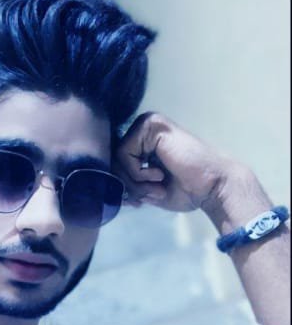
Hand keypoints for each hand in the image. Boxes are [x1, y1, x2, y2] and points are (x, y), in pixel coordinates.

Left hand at [113, 111, 230, 212]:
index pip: (117, 163)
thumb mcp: (151, 190)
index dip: (124, 185)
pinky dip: (137, 173)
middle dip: (129, 185)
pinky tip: (159, 174)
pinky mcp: (150, 125)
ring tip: (158, 186)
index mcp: (145, 141)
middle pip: (114, 160)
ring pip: (118, 158)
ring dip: (135, 181)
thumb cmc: (188, 189)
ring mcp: (147, 123)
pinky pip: (124, 154)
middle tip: (154, 194)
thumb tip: (111, 188)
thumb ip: (130, 186)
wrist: (212, 186)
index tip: (140, 201)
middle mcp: (144, 127)